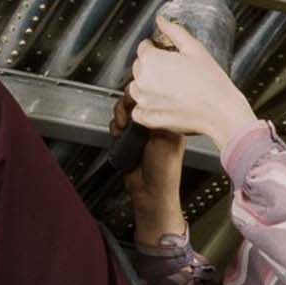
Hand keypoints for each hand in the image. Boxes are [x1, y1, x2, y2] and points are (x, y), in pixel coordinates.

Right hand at [110, 90, 185, 204]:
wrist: (149, 190)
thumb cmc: (164, 170)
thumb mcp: (165, 138)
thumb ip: (157, 118)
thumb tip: (147, 101)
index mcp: (170, 120)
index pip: (156, 97)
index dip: (143, 93)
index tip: (136, 96)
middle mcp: (155, 123)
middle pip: (137, 100)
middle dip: (128, 105)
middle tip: (127, 116)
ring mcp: (141, 130)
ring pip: (125, 110)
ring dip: (120, 116)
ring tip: (123, 128)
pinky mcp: (128, 137)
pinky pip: (117, 124)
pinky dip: (115, 127)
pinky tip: (120, 135)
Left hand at [128, 16, 257, 149]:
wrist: (220, 111)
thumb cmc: (210, 81)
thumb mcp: (194, 48)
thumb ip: (174, 31)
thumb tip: (161, 20)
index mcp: (151, 60)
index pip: (143, 48)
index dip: (154, 47)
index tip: (163, 52)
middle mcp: (142, 81)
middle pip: (138, 67)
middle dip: (150, 66)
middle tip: (170, 70)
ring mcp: (144, 102)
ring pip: (136, 88)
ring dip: (145, 85)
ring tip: (166, 87)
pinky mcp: (149, 119)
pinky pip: (138, 111)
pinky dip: (145, 107)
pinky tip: (160, 103)